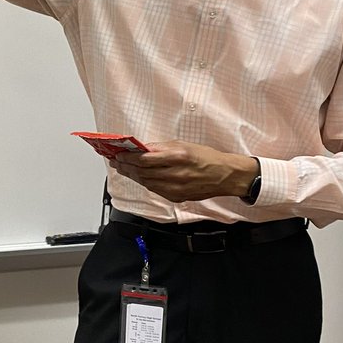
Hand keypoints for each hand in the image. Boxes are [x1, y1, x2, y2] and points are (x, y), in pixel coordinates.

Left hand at [113, 141, 258, 202]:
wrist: (225, 175)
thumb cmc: (207, 157)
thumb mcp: (183, 145)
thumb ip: (161, 147)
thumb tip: (142, 148)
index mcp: (177, 157)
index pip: (144, 158)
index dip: (128, 157)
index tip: (118, 154)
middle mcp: (176, 174)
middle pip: (142, 172)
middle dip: (126, 166)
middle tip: (116, 161)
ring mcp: (176, 188)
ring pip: (147, 182)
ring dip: (133, 175)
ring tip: (124, 169)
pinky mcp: (177, 197)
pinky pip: (155, 190)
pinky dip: (145, 182)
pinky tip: (139, 177)